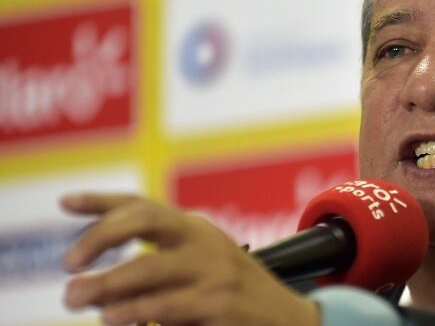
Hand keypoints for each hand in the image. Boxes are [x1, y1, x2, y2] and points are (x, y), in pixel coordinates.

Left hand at [61, 193, 319, 325]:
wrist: (289, 320)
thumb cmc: (235, 298)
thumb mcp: (200, 270)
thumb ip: (157, 270)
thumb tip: (96, 286)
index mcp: (195, 229)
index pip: (142, 205)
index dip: (102, 201)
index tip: (64, 201)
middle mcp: (203, 240)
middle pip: (143, 220)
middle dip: (100, 236)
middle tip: (67, 263)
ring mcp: (214, 269)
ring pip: (148, 268)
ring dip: (106, 283)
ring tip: (74, 297)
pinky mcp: (221, 301)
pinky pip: (168, 305)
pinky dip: (135, 311)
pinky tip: (111, 317)